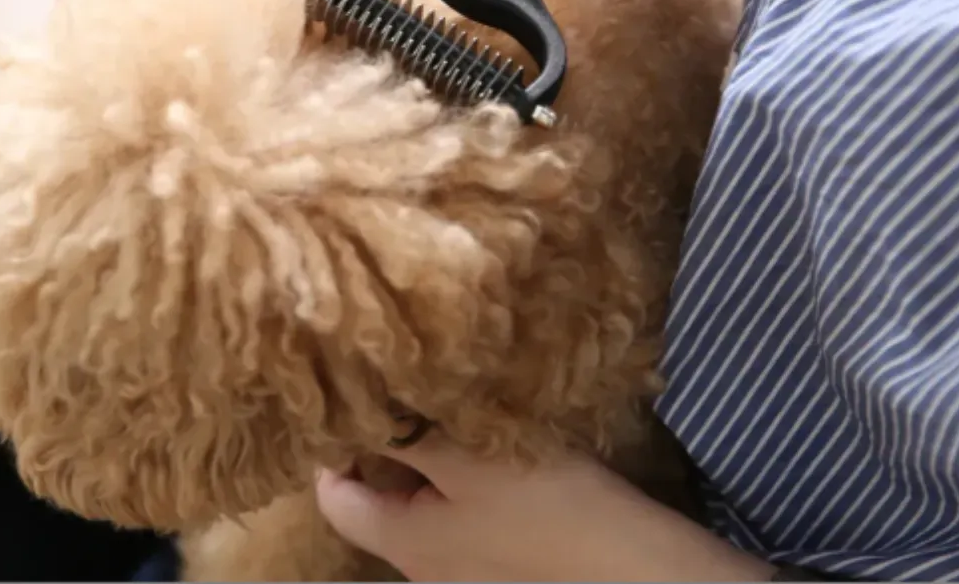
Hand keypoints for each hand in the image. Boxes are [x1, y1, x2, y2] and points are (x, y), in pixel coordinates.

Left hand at [315, 436, 771, 581]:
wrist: (625, 560)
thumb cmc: (541, 503)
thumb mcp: (466, 456)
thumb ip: (405, 434)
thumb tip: (354, 404)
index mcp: (403, 543)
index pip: (334, 499)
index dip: (333, 448)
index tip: (353, 399)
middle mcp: (421, 567)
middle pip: (378, 501)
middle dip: (386, 446)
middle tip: (404, 392)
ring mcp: (461, 569)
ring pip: (421, 505)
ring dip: (427, 460)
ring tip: (445, 410)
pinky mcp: (497, 561)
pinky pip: (457, 515)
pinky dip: (458, 479)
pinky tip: (484, 446)